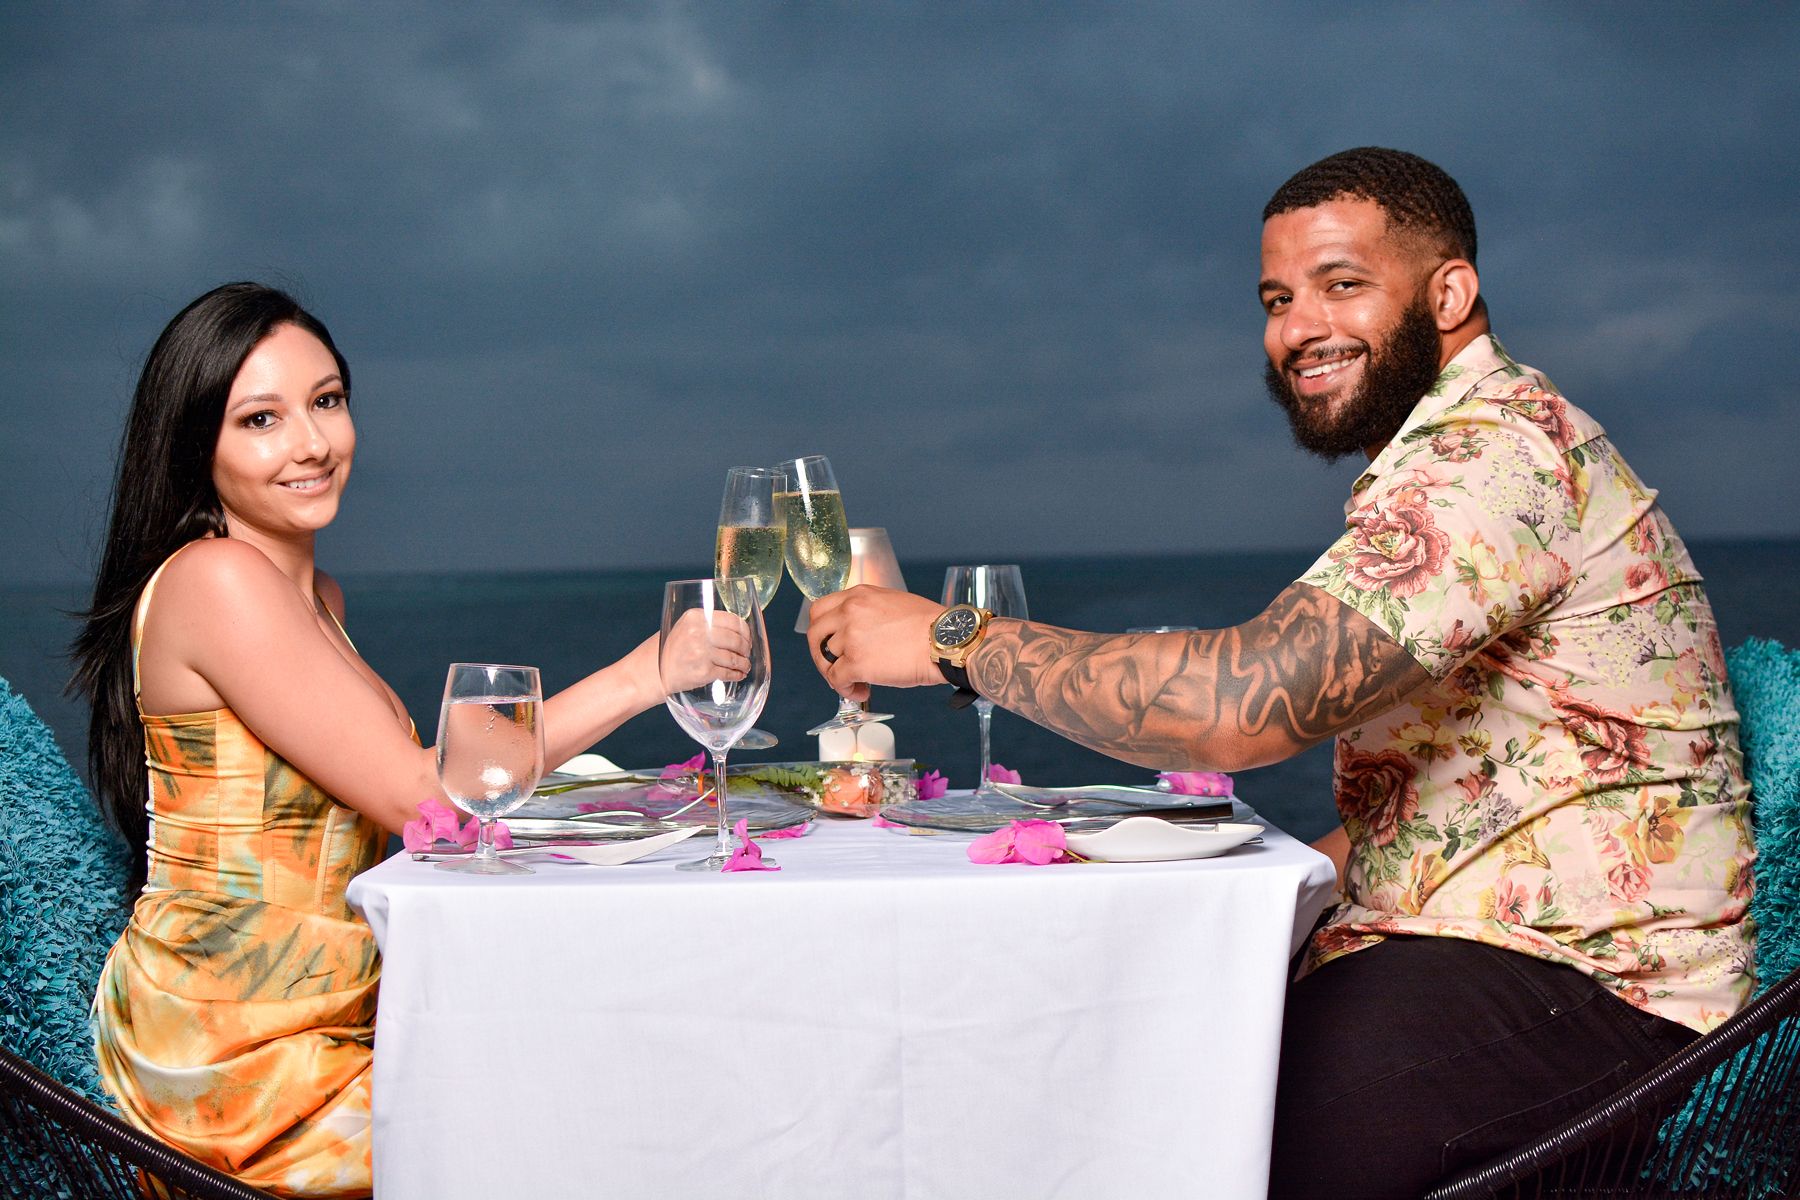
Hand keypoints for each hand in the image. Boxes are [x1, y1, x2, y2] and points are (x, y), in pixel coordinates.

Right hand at [658, 607, 751, 695]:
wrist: (650, 672)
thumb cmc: (669, 649)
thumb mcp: (684, 627)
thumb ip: (706, 625)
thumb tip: (736, 630)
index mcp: (696, 617)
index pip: (732, 620)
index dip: (744, 631)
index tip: (746, 638)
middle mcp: (699, 632)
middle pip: (736, 639)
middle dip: (745, 648)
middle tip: (746, 653)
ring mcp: (701, 652)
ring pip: (734, 657)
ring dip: (743, 663)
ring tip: (744, 666)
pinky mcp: (703, 671)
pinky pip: (727, 672)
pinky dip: (736, 674)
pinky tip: (738, 675)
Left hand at [805, 585, 944, 700]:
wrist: (944, 641)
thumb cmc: (929, 625)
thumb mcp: (892, 603)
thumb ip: (868, 611)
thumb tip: (857, 630)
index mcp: (858, 595)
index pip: (819, 610)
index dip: (821, 630)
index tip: (828, 642)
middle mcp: (849, 612)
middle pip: (815, 635)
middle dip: (821, 655)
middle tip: (835, 667)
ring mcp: (851, 637)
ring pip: (826, 660)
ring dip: (838, 675)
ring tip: (858, 683)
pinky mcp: (856, 662)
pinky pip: (837, 680)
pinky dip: (846, 690)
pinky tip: (861, 691)